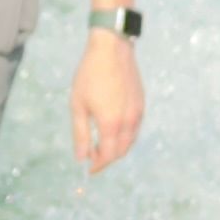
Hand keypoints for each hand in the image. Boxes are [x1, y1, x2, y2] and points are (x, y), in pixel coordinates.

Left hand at [65, 29, 145, 173]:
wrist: (112, 49)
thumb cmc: (90, 75)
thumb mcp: (78, 105)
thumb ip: (81, 134)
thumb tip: (81, 157)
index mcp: (111, 124)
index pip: (107, 156)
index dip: (98, 166)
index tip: (88, 169)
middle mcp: (128, 122)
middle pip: (121, 152)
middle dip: (107, 159)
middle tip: (93, 158)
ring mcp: (138, 113)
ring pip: (130, 141)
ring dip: (117, 148)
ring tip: (101, 145)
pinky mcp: (141, 104)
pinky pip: (135, 129)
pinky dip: (125, 136)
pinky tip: (113, 130)